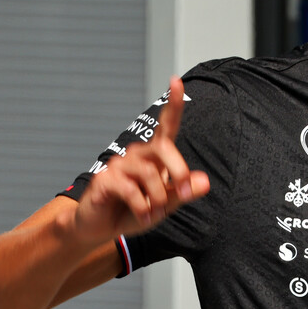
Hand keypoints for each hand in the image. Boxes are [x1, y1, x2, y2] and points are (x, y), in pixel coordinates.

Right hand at [72, 75, 209, 243]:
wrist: (102, 228)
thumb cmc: (135, 211)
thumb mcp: (166, 205)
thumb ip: (184, 193)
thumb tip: (205, 181)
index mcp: (154, 155)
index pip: (166, 125)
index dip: (173, 103)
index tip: (176, 80)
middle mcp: (137, 154)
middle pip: (163, 148)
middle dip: (178, 172)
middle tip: (182, 193)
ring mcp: (119, 164)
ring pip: (148, 172)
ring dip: (157, 197)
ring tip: (153, 212)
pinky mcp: (104, 179)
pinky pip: (130, 189)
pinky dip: (141, 205)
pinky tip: (142, 215)